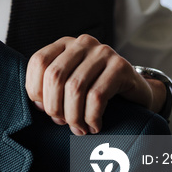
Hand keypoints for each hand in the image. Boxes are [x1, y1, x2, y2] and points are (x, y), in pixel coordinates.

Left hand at [25, 35, 165, 134]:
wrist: (135, 92)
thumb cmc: (95, 91)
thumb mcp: (69, 85)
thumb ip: (51, 89)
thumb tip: (38, 105)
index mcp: (64, 45)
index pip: (39, 62)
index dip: (35, 89)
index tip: (42, 108)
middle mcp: (83, 43)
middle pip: (55, 75)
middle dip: (54, 106)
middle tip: (62, 122)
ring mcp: (103, 52)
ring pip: (75, 87)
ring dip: (73, 115)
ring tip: (78, 128)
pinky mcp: (121, 66)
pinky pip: (97, 96)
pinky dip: (92, 116)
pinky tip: (94, 126)